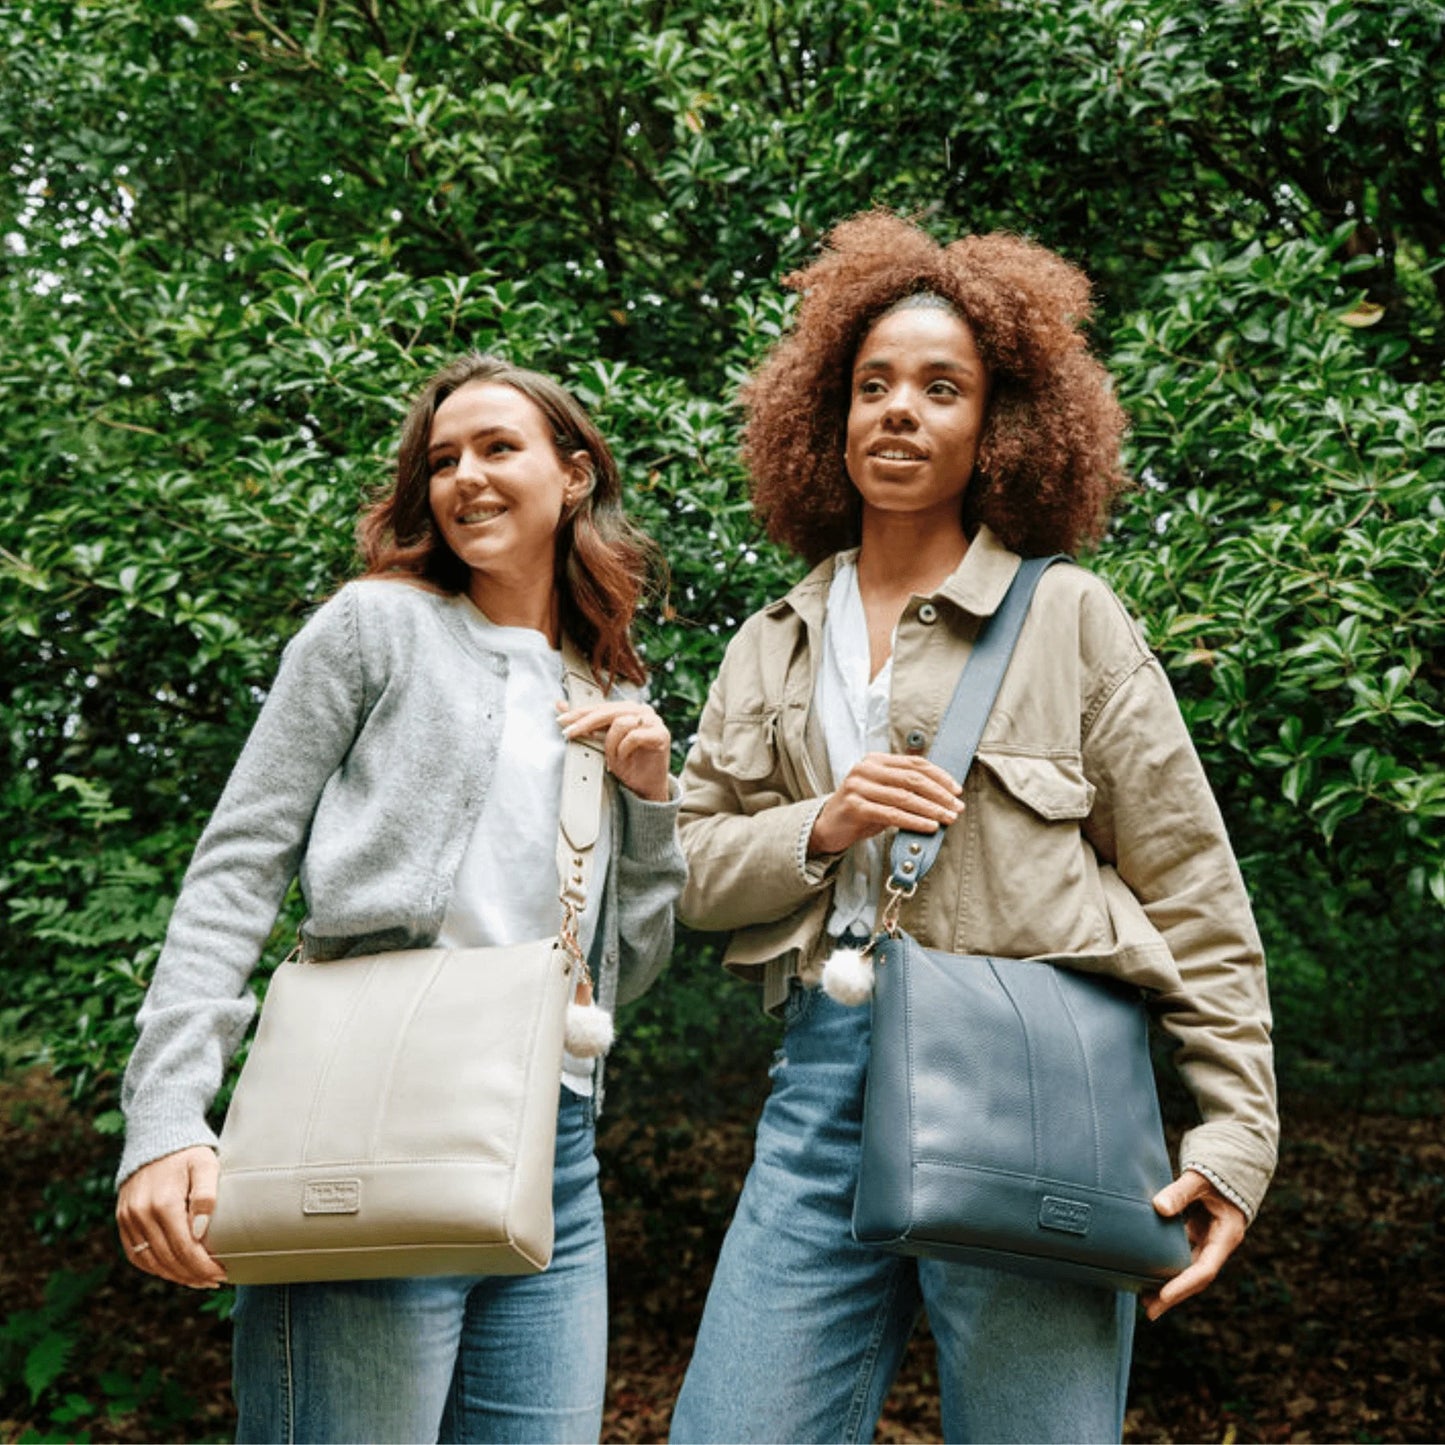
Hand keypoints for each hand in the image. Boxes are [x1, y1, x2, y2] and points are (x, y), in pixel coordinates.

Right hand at [115, 1145, 226, 1288]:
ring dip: (174, 1275)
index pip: (184, 1248)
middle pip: (168, 1259)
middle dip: (192, 1274)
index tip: (222, 1274)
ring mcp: (128, 1218)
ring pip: (150, 1261)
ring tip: (197, 1280)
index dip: (203, 1266)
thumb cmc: (189, 1151)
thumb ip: (206, 1196)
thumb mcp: (206, 1165)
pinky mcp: (122, 1219)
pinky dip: (153, 1267)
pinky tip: (173, 1271)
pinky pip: (135, 1253)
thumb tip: (201, 1232)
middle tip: (214, 1281)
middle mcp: (141, 1214)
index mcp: (163, 1202)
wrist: (158, 1135)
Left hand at [557, 699, 671, 801]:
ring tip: (612, 757)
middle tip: (569, 733)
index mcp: (628, 708)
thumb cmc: (627, 764)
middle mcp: (642, 710)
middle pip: (608, 711)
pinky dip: (624, 749)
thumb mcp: (601, 742)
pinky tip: (624, 757)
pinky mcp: (661, 734)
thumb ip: (586, 724)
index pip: (601, 706)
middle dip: (585, 723)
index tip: (562, 720)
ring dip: (610, 743)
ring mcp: (653, 721)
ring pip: (620, 723)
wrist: (645, 787)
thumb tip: (561, 705)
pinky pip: (634, 736)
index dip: (580, 712)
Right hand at [809, 752, 961, 856]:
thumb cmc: (861, 809)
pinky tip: (928, 826)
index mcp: (875, 760)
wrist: (828, 826)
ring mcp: (858, 787)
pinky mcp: (855, 807)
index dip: (939, 776)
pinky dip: (914, 821)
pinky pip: (892, 814)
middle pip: (912, 778)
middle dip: (939, 794)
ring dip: (931, 809)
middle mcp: (866, 769)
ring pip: (904, 797)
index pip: (915, 763)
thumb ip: (905, 787)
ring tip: (947, 818)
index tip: (956, 790)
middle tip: (956, 807)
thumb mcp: (883, 791)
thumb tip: (944, 796)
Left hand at [1141, 1167, 1247, 1320]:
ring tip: (1143, 1299)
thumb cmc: (1216, 1171)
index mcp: (1225, 1236)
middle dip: (1174, 1295)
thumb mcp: (1199, 1179)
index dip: (1183, 1285)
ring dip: (1168, 1284)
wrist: (1228, 1166)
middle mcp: (1217, 1244)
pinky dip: (1166, 1265)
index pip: (1204, 1270)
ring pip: (1187, 1270)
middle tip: (1149, 1311)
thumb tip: (1159, 1207)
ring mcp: (1206, 1241)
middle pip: (1195, 1278)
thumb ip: (1181, 1192)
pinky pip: (1180, 1255)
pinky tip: (1147, 1272)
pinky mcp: (1196, 1234)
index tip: (1162, 1297)